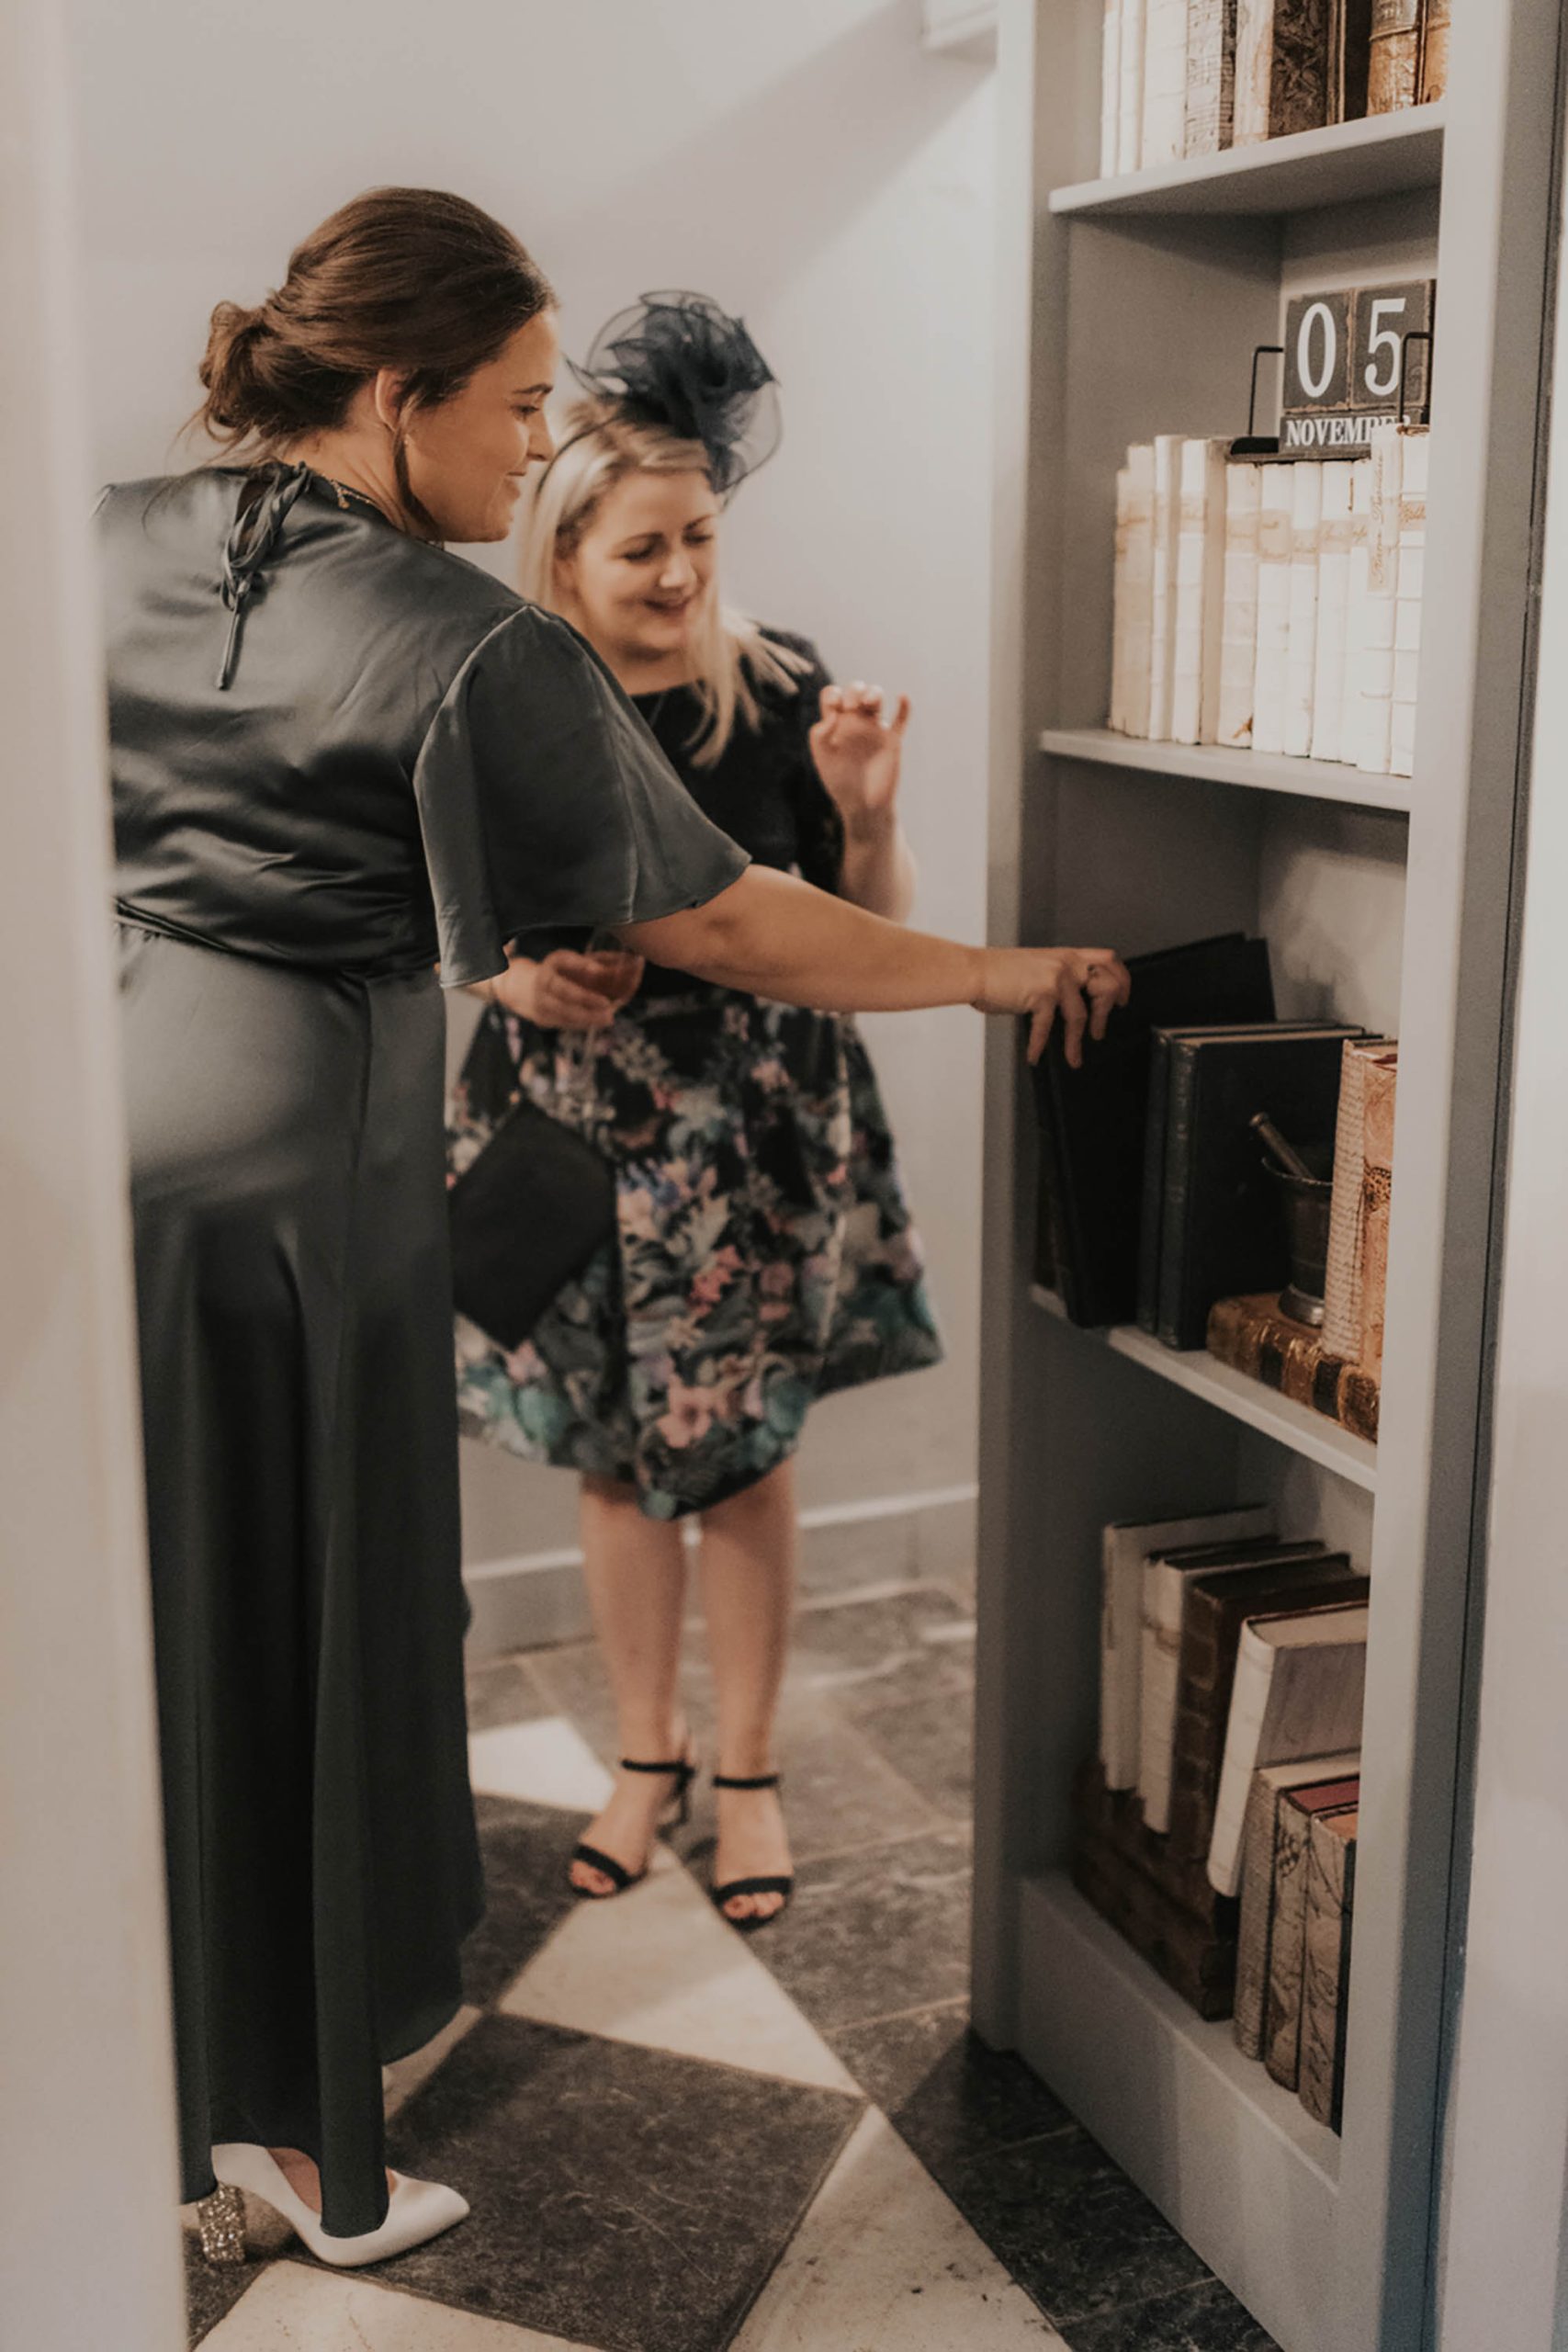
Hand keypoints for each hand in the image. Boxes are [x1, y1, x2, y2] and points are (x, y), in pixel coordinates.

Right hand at [492, 947, 643, 1028]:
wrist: (523, 990)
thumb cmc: (555, 974)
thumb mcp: (568, 963)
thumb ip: (588, 965)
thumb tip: (612, 968)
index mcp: (552, 964)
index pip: (565, 962)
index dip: (582, 965)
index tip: (599, 971)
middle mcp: (543, 982)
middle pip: (563, 992)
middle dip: (586, 1000)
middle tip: (608, 1006)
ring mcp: (540, 1002)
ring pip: (564, 1012)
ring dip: (588, 1018)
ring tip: (608, 1019)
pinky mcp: (542, 1019)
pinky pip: (564, 1023)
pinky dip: (582, 1024)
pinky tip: (597, 1023)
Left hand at [808, 682, 910, 831]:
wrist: (863, 805)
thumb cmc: (839, 783)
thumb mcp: (822, 757)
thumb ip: (820, 733)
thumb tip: (834, 713)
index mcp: (835, 725)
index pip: (832, 695)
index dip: (833, 695)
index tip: (834, 709)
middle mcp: (854, 722)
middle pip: (855, 691)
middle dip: (854, 691)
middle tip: (852, 707)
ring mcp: (874, 729)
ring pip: (877, 698)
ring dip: (873, 692)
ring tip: (869, 702)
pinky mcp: (892, 740)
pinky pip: (901, 719)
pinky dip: (904, 707)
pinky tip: (902, 697)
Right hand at [971, 946, 1131, 1066]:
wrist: (974, 971)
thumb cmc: (997, 972)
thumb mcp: (1035, 967)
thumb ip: (1057, 979)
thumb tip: (1071, 1002)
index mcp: (1066, 955)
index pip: (1108, 959)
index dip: (1122, 978)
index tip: (1123, 996)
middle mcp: (1066, 963)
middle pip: (1107, 983)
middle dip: (1108, 1010)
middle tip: (1101, 1028)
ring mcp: (1056, 978)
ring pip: (1081, 1015)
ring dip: (1077, 1041)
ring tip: (1073, 1055)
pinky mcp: (1042, 994)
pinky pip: (1049, 1027)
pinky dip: (1041, 1045)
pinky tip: (1035, 1055)